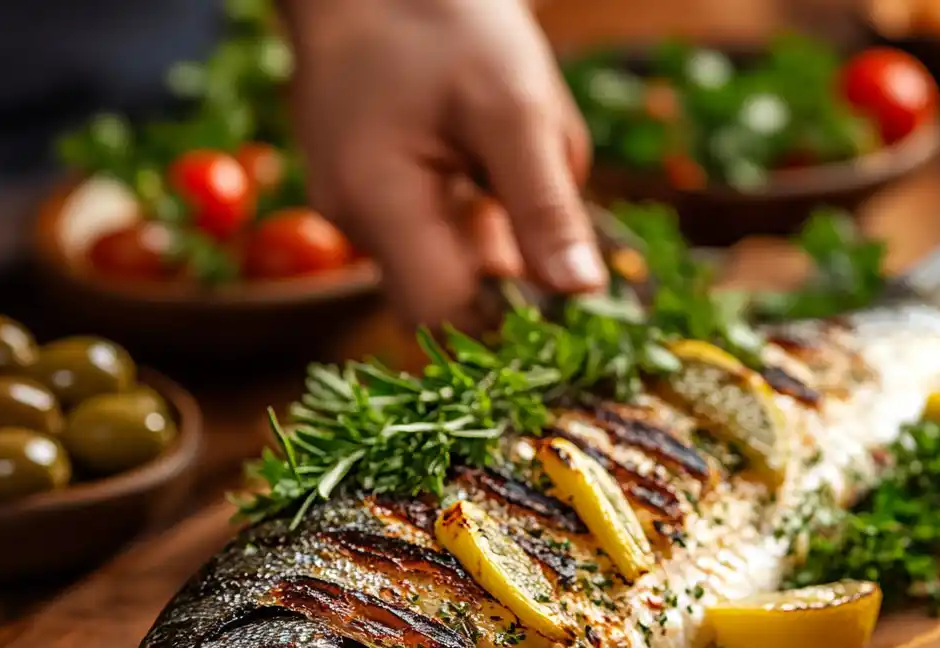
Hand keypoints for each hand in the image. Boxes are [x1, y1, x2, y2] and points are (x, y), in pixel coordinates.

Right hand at [281, 0, 605, 327]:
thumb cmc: (445, 19)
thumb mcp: (514, 107)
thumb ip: (544, 206)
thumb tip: (582, 293)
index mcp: (380, 205)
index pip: (444, 317)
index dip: (505, 325)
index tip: (563, 296)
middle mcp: (357, 224)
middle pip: (448, 294)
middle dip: (510, 262)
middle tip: (538, 191)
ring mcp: (358, 210)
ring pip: (448, 259)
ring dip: (497, 225)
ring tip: (505, 149)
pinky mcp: (370, 193)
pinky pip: (434, 227)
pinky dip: (476, 203)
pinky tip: (485, 150)